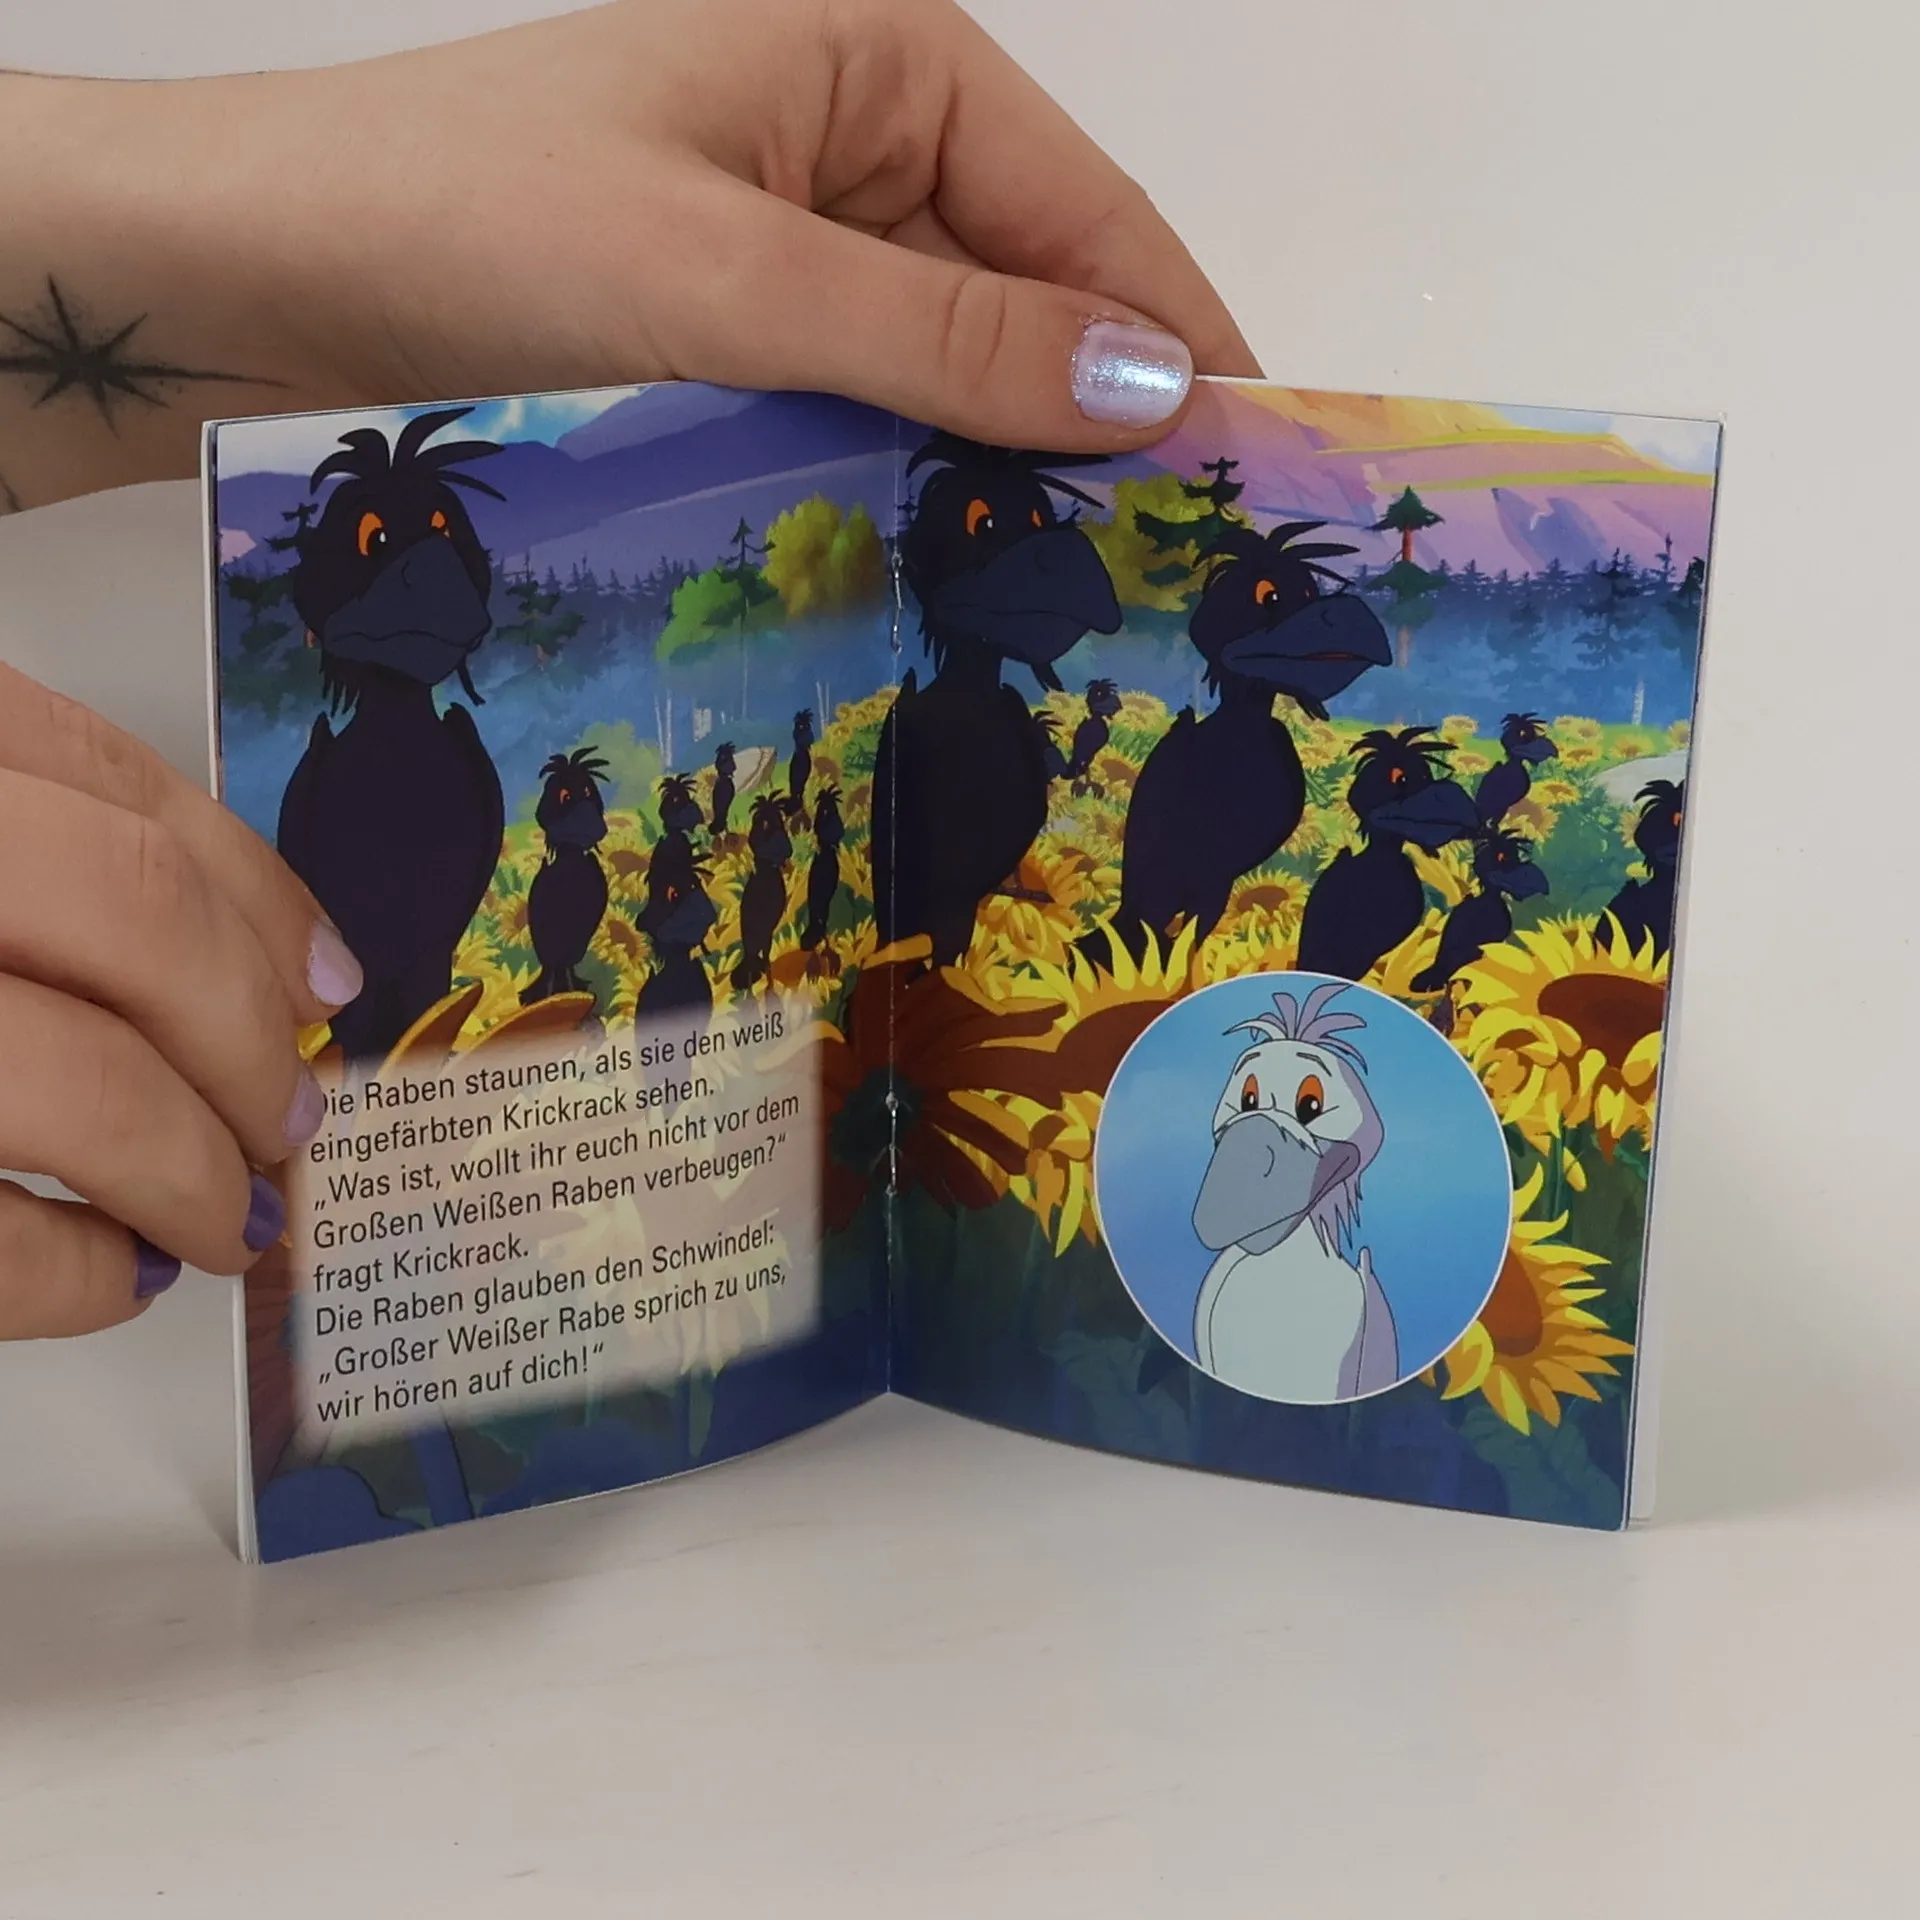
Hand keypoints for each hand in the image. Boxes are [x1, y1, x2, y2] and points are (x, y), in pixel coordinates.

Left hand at [0, 0, 1256, 508]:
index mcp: (885, 63)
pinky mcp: (734, 327)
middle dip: (1092, 429)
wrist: (252, 268)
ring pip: (949, 367)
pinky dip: (906, 481)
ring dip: (997, 472)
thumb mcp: (728, 277)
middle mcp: (855, 142)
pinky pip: (863, 406)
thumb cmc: (472, 221)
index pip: (1091, 220)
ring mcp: (793, 241)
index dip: (1177, 351)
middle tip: (1166, 583)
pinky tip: (940, 575)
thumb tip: (1149, 392)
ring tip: (1071, 609)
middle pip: (1031, 295)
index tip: (1253, 492)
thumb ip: (940, 336)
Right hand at [0, 664, 357, 1335]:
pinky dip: (72, 1277)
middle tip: (296, 1117)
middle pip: (135, 913)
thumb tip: (272, 976)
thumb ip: (48, 862)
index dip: (256, 898)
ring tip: (228, 1221)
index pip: (116, 782)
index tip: (334, 985)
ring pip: (80, 1085)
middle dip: (246, 1036)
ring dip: (189, 1172)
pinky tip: (111, 1274)